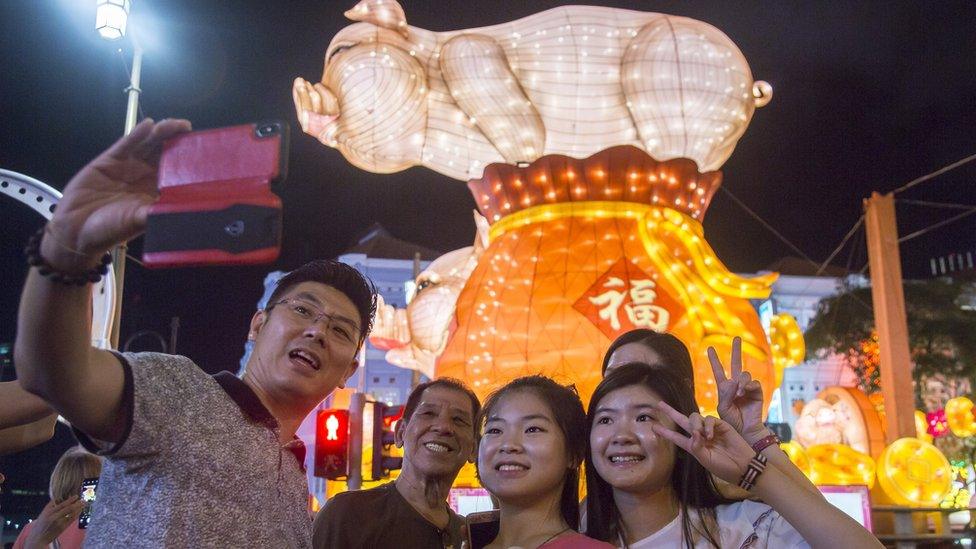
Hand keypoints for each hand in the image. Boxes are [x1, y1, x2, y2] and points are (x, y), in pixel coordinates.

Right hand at [23, 496, 83, 547]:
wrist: (38, 537)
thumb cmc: (41, 524)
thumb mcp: (44, 513)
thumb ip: (51, 506)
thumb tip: (59, 497)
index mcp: (49, 512)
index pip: (62, 504)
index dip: (70, 500)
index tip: (76, 496)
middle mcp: (54, 517)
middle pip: (68, 508)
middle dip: (77, 503)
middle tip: (83, 500)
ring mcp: (59, 523)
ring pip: (72, 514)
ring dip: (79, 508)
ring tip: (83, 504)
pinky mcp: (62, 528)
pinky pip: (72, 520)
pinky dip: (77, 514)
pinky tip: (80, 511)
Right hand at [40, 118, 191, 271]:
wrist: (76, 229)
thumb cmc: (111, 229)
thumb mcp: (140, 220)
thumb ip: (159, 210)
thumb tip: (185, 207)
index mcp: (158, 191)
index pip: (178, 170)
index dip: (188, 158)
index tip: (201, 149)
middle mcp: (146, 176)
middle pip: (165, 152)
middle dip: (177, 139)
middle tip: (188, 130)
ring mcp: (129, 166)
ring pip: (148, 144)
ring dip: (161, 133)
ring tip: (173, 125)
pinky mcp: (110, 160)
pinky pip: (127, 143)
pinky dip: (137, 134)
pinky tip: (149, 125)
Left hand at [651, 401, 755, 484]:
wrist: (744, 466)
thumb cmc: (725, 467)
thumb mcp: (707, 461)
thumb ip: (697, 448)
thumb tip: (692, 434)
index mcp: (694, 447)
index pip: (676, 437)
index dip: (665, 432)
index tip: (653, 427)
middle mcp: (700, 436)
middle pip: (683, 421)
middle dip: (671, 412)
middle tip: (659, 404)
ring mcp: (710, 429)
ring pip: (695, 418)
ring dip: (694, 424)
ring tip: (700, 435)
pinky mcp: (721, 425)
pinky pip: (710, 419)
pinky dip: (707, 426)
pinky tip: (710, 435)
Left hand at [709, 337, 766, 443]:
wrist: (744, 430)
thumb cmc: (732, 421)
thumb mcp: (723, 407)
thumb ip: (726, 393)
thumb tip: (733, 380)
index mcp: (725, 388)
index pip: (719, 371)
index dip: (714, 360)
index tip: (709, 348)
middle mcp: (736, 385)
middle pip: (736, 363)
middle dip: (736, 350)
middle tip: (736, 337)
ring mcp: (747, 387)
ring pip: (744, 374)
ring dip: (741, 382)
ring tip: (738, 393)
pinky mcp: (757, 392)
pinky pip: (753, 383)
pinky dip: (747, 386)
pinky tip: (744, 392)